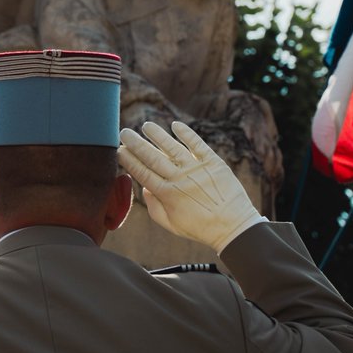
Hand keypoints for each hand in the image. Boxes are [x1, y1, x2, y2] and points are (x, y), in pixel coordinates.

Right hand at [118, 121, 265, 253]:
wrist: (233, 226)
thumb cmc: (200, 227)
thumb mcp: (171, 224)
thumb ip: (154, 207)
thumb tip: (145, 188)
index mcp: (167, 194)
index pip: (143, 173)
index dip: (129, 160)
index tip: (119, 150)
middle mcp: (179, 179)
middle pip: (152, 157)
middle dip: (136, 143)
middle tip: (124, 133)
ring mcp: (196, 169)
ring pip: (172, 147)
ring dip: (157, 135)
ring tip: (146, 125)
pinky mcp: (213, 162)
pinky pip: (197, 144)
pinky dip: (186, 133)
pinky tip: (175, 125)